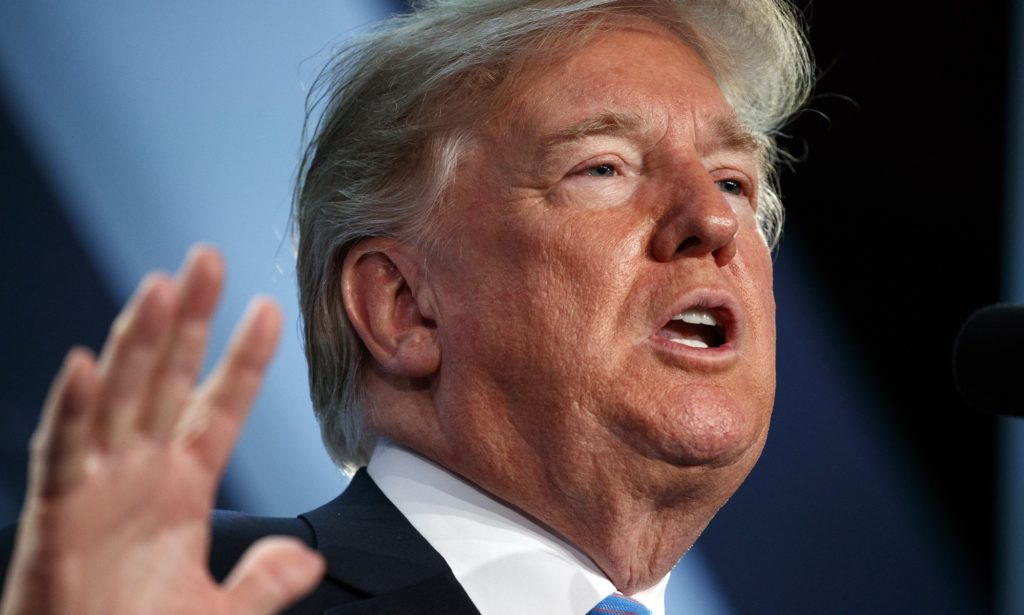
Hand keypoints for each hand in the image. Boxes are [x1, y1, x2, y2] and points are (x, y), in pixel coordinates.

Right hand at [0, 246, 323, 614]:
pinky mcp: (55, 517)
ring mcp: (96, 488)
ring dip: (139, 344)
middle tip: (209, 258)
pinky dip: (71, 411)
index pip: (219, 407)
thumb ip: (262, 584)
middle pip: (168, 381)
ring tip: (161, 286)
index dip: (244, 360)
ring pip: (119, 399)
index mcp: (182, 488)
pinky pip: (62, 455)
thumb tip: (306, 559)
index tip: (270, 310)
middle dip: (190, 321)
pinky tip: (86, 365)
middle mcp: (140, 473)